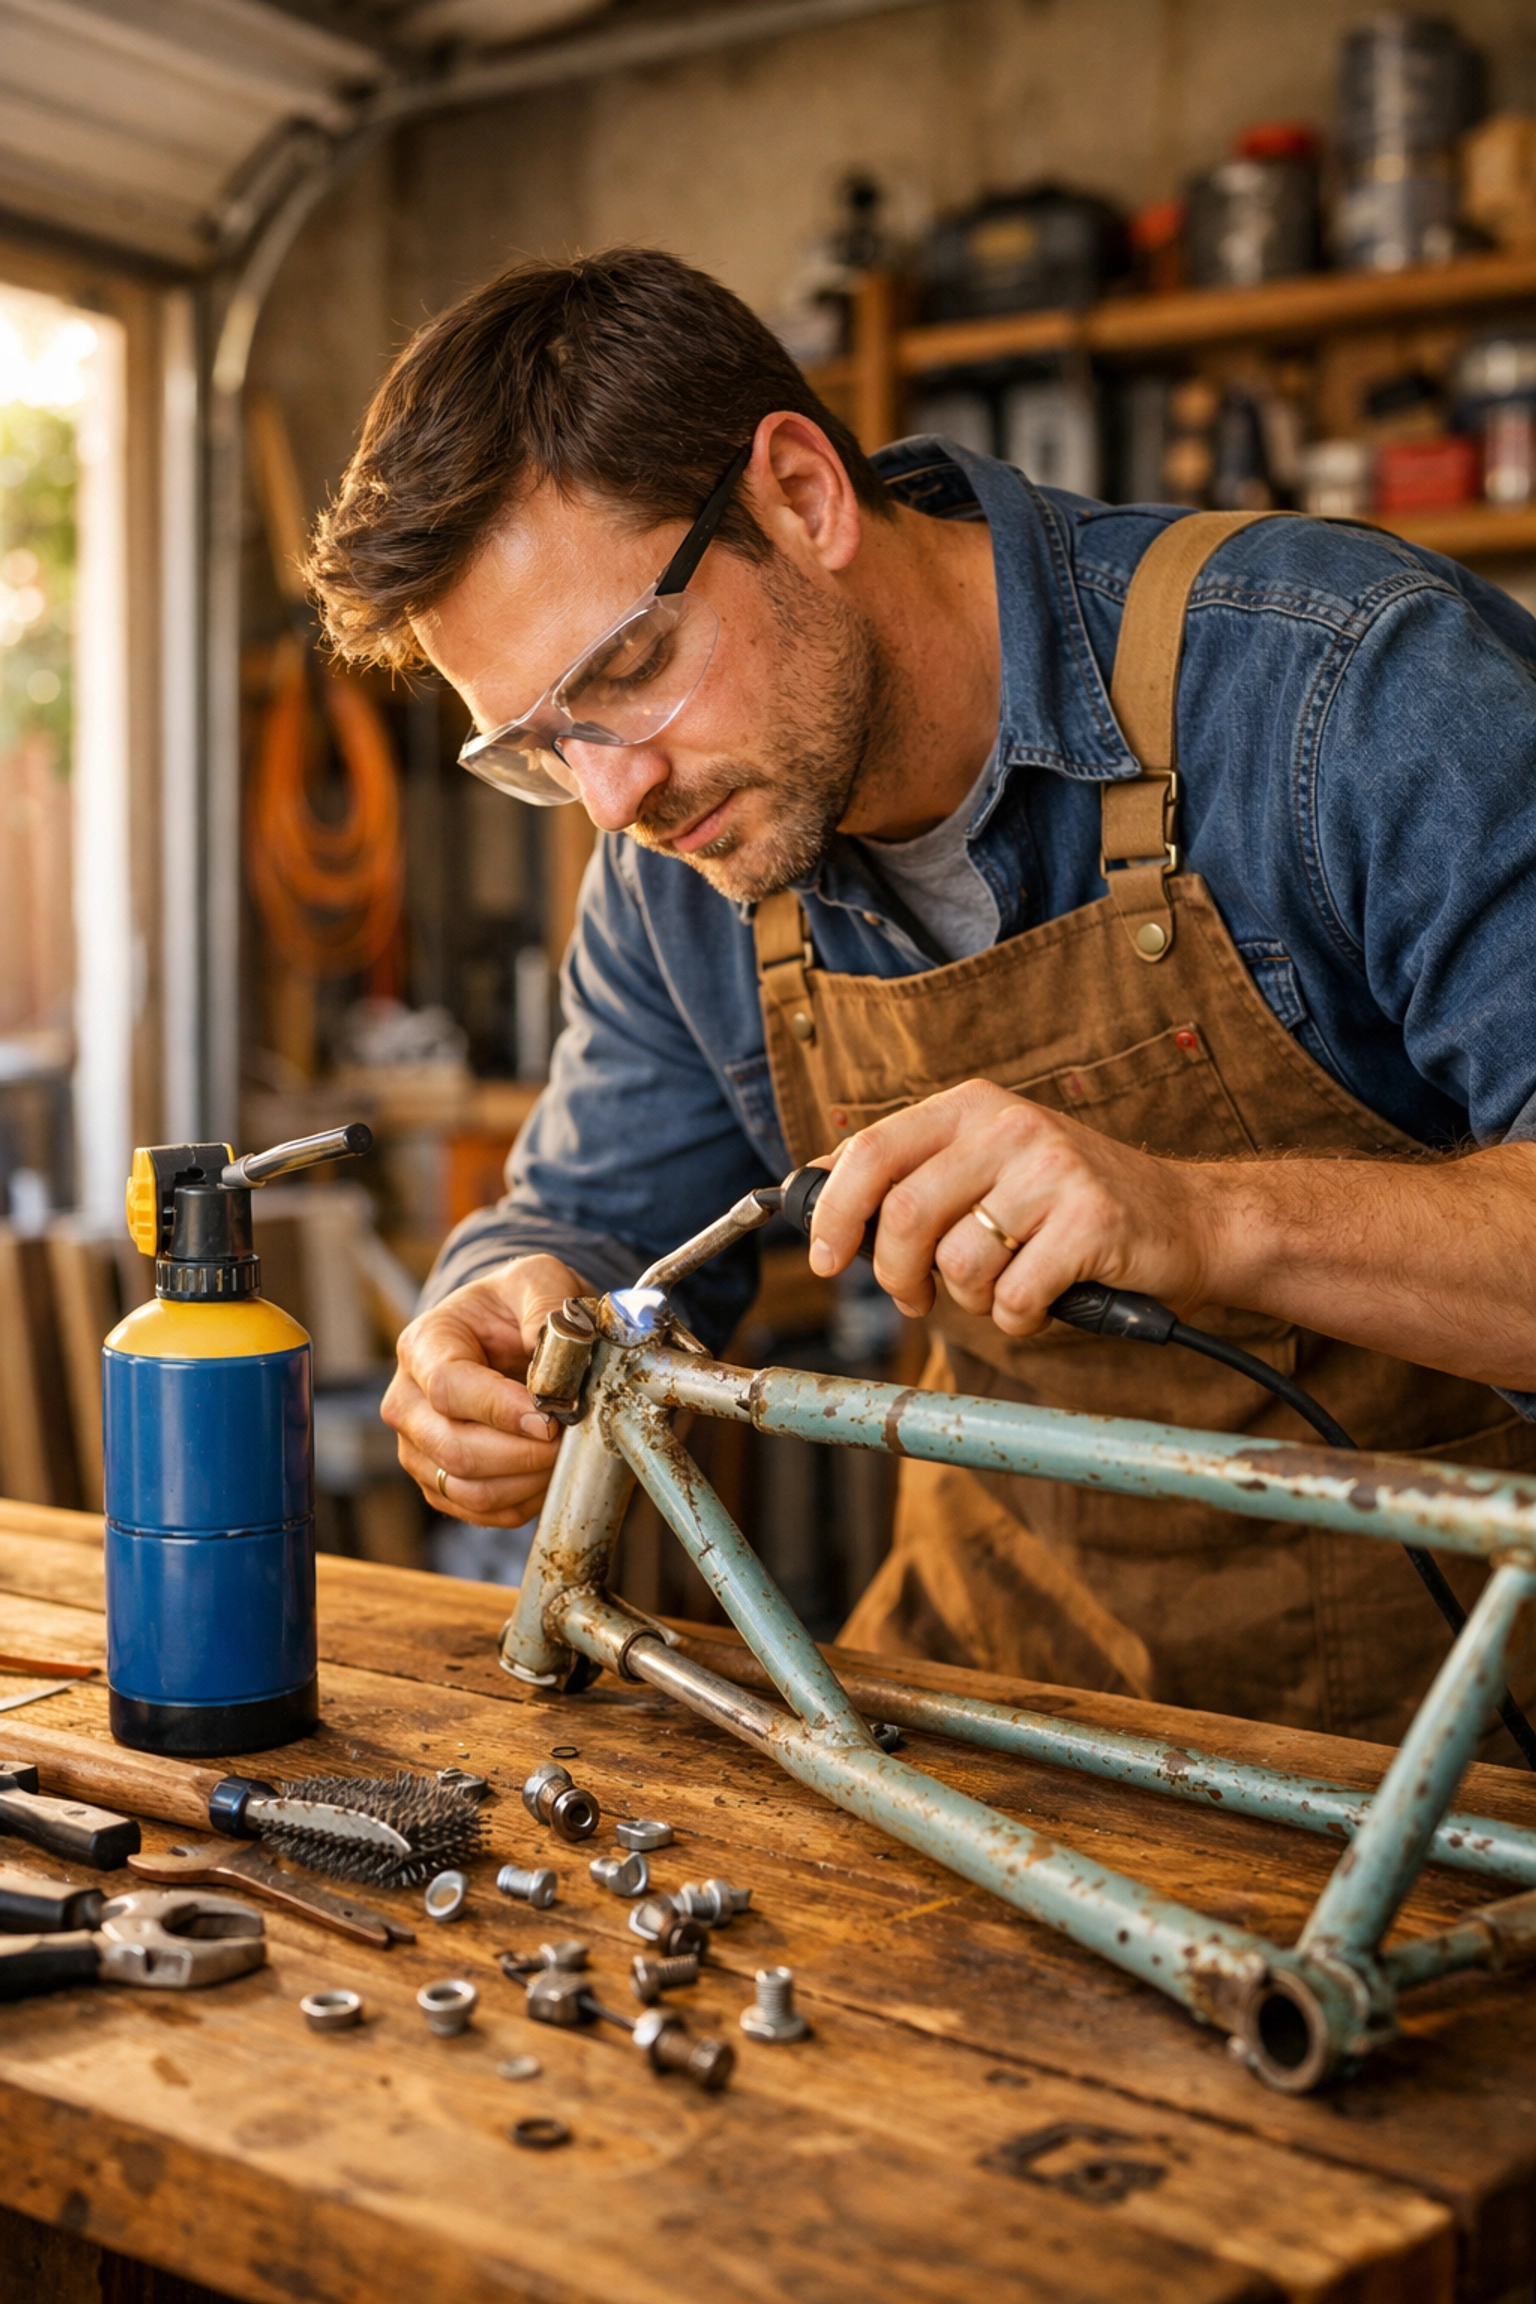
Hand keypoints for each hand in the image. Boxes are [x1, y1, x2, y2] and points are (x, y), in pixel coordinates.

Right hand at [383, 1254, 588, 1524]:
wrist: (504, 1334)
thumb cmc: (516, 1306)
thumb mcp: (538, 1279)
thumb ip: (547, 1303)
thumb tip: (557, 1349)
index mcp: (423, 1345)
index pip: (449, 1388)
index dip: (502, 1409)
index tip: (552, 1417)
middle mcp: (407, 1402)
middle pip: (454, 1449)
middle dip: (524, 1454)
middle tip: (571, 1438)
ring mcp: (417, 1448)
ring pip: (466, 1489)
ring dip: (526, 1482)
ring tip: (565, 1455)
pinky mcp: (437, 1482)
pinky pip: (477, 1511)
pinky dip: (521, 1502)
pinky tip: (548, 1473)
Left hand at [805, 1081, 1214, 1336]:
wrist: (1188, 1220)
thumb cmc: (1072, 1206)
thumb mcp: (988, 1167)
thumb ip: (914, 1174)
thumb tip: (817, 1191)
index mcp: (973, 1108)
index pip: (873, 1150)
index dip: (835, 1211)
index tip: (825, 1259)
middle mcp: (1010, 1126)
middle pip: (907, 1215)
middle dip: (897, 1276)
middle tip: (913, 1299)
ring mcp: (1054, 1171)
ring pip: (959, 1263)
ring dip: (969, 1301)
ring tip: (1003, 1289)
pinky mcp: (1091, 1222)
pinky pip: (1014, 1297)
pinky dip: (1018, 1320)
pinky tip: (1043, 1302)